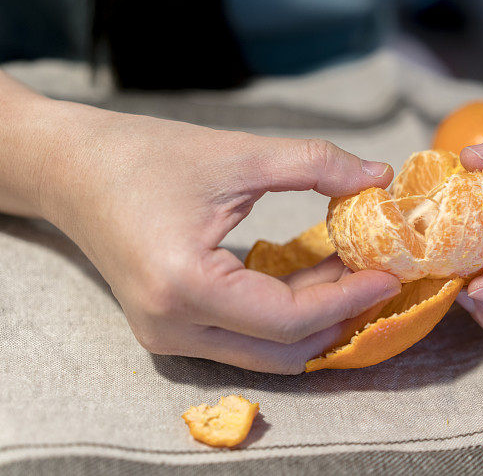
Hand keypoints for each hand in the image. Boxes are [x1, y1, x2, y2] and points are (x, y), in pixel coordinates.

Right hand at [34, 100, 400, 372]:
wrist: (71, 168)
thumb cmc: (145, 155)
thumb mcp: (239, 153)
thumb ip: (316, 165)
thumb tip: (379, 176)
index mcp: (185, 285)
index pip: (289, 319)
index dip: (348, 298)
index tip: (390, 275)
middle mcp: (172, 326)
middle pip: (281, 349)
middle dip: (337, 317)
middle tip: (377, 276)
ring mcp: (166, 336)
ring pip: (264, 352)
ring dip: (313, 319)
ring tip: (350, 271)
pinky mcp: (168, 329)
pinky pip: (242, 338)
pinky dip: (284, 317)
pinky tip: (312, 276)